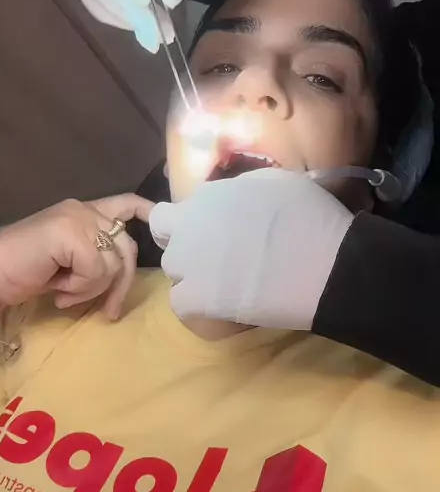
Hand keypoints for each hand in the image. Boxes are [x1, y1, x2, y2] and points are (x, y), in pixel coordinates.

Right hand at [0, 195, 152, 321]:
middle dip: (121, 285)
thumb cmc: (24, 273)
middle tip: (109, 312)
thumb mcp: (70, 264)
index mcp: (82, 211)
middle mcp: (82, 209)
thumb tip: (125, 272)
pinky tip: (58, 290)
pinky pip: (98, 271)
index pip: (125, 204)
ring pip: (113, 263)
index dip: (148, 213)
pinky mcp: (69, 233)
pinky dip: (81, 288)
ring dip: (92, 289)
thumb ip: (96, 257)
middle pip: (126, 248)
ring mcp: (76, 218)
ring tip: (65, 294)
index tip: (164, 229)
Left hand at [149, 169, 353, 330]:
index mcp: (205, 199)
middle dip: (189, 253)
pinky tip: (223, 307)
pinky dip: (199, 308)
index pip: (167, 216)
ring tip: (228, 287)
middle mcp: (189, 227)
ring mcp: (189, 264)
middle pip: (171, 246)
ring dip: (195, 280)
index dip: (184, 228)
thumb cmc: (310, 218)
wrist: (325, 263)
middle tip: (220, 263)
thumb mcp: (273, 183)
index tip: (207, 236)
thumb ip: (238, 190)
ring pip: (176, 275)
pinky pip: (182, 304)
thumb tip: (230, 200)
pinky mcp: (196, 298)